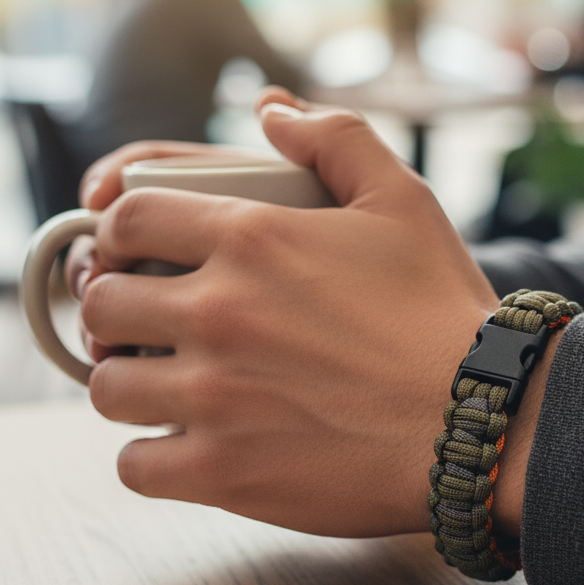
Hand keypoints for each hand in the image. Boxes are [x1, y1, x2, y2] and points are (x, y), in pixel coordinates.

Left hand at [72, 91, 507, 537]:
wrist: (480, 415)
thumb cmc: (442, 307)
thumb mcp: (403, 199)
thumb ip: (335, 137)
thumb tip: (271, 111)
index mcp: (250, 237)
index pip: (127, 216)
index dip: (123, 229)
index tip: (140, 250)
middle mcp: (216, 312)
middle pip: (103, 302)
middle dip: (122, 305)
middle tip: (158, 319)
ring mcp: (213, 397)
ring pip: (108, 385)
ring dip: (131, 378)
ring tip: (171, 381)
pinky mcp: (223, 473)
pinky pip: (135, 465)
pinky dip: (152, 453)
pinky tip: (191, 440)